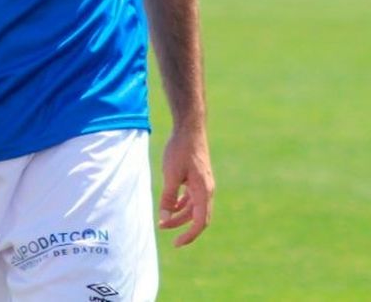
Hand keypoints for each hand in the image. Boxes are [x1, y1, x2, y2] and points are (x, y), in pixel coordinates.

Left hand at [158, 127, 214, 246]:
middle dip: (182, 227)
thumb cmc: (180, 150)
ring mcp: (204, 184)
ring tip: (163, 219)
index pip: (200, 222)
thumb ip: (168, 197)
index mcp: (203, 191)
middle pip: (198, 217)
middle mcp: (207, 190)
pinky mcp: (199, 178)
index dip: (189, 236)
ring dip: (180, 215)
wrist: (189, 128)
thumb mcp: (171, 175)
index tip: (176, 243)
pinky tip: (171, 205)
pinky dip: (182, 204)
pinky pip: (193, 198)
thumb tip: (165, 217)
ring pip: (194, 208)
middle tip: (163, 229)